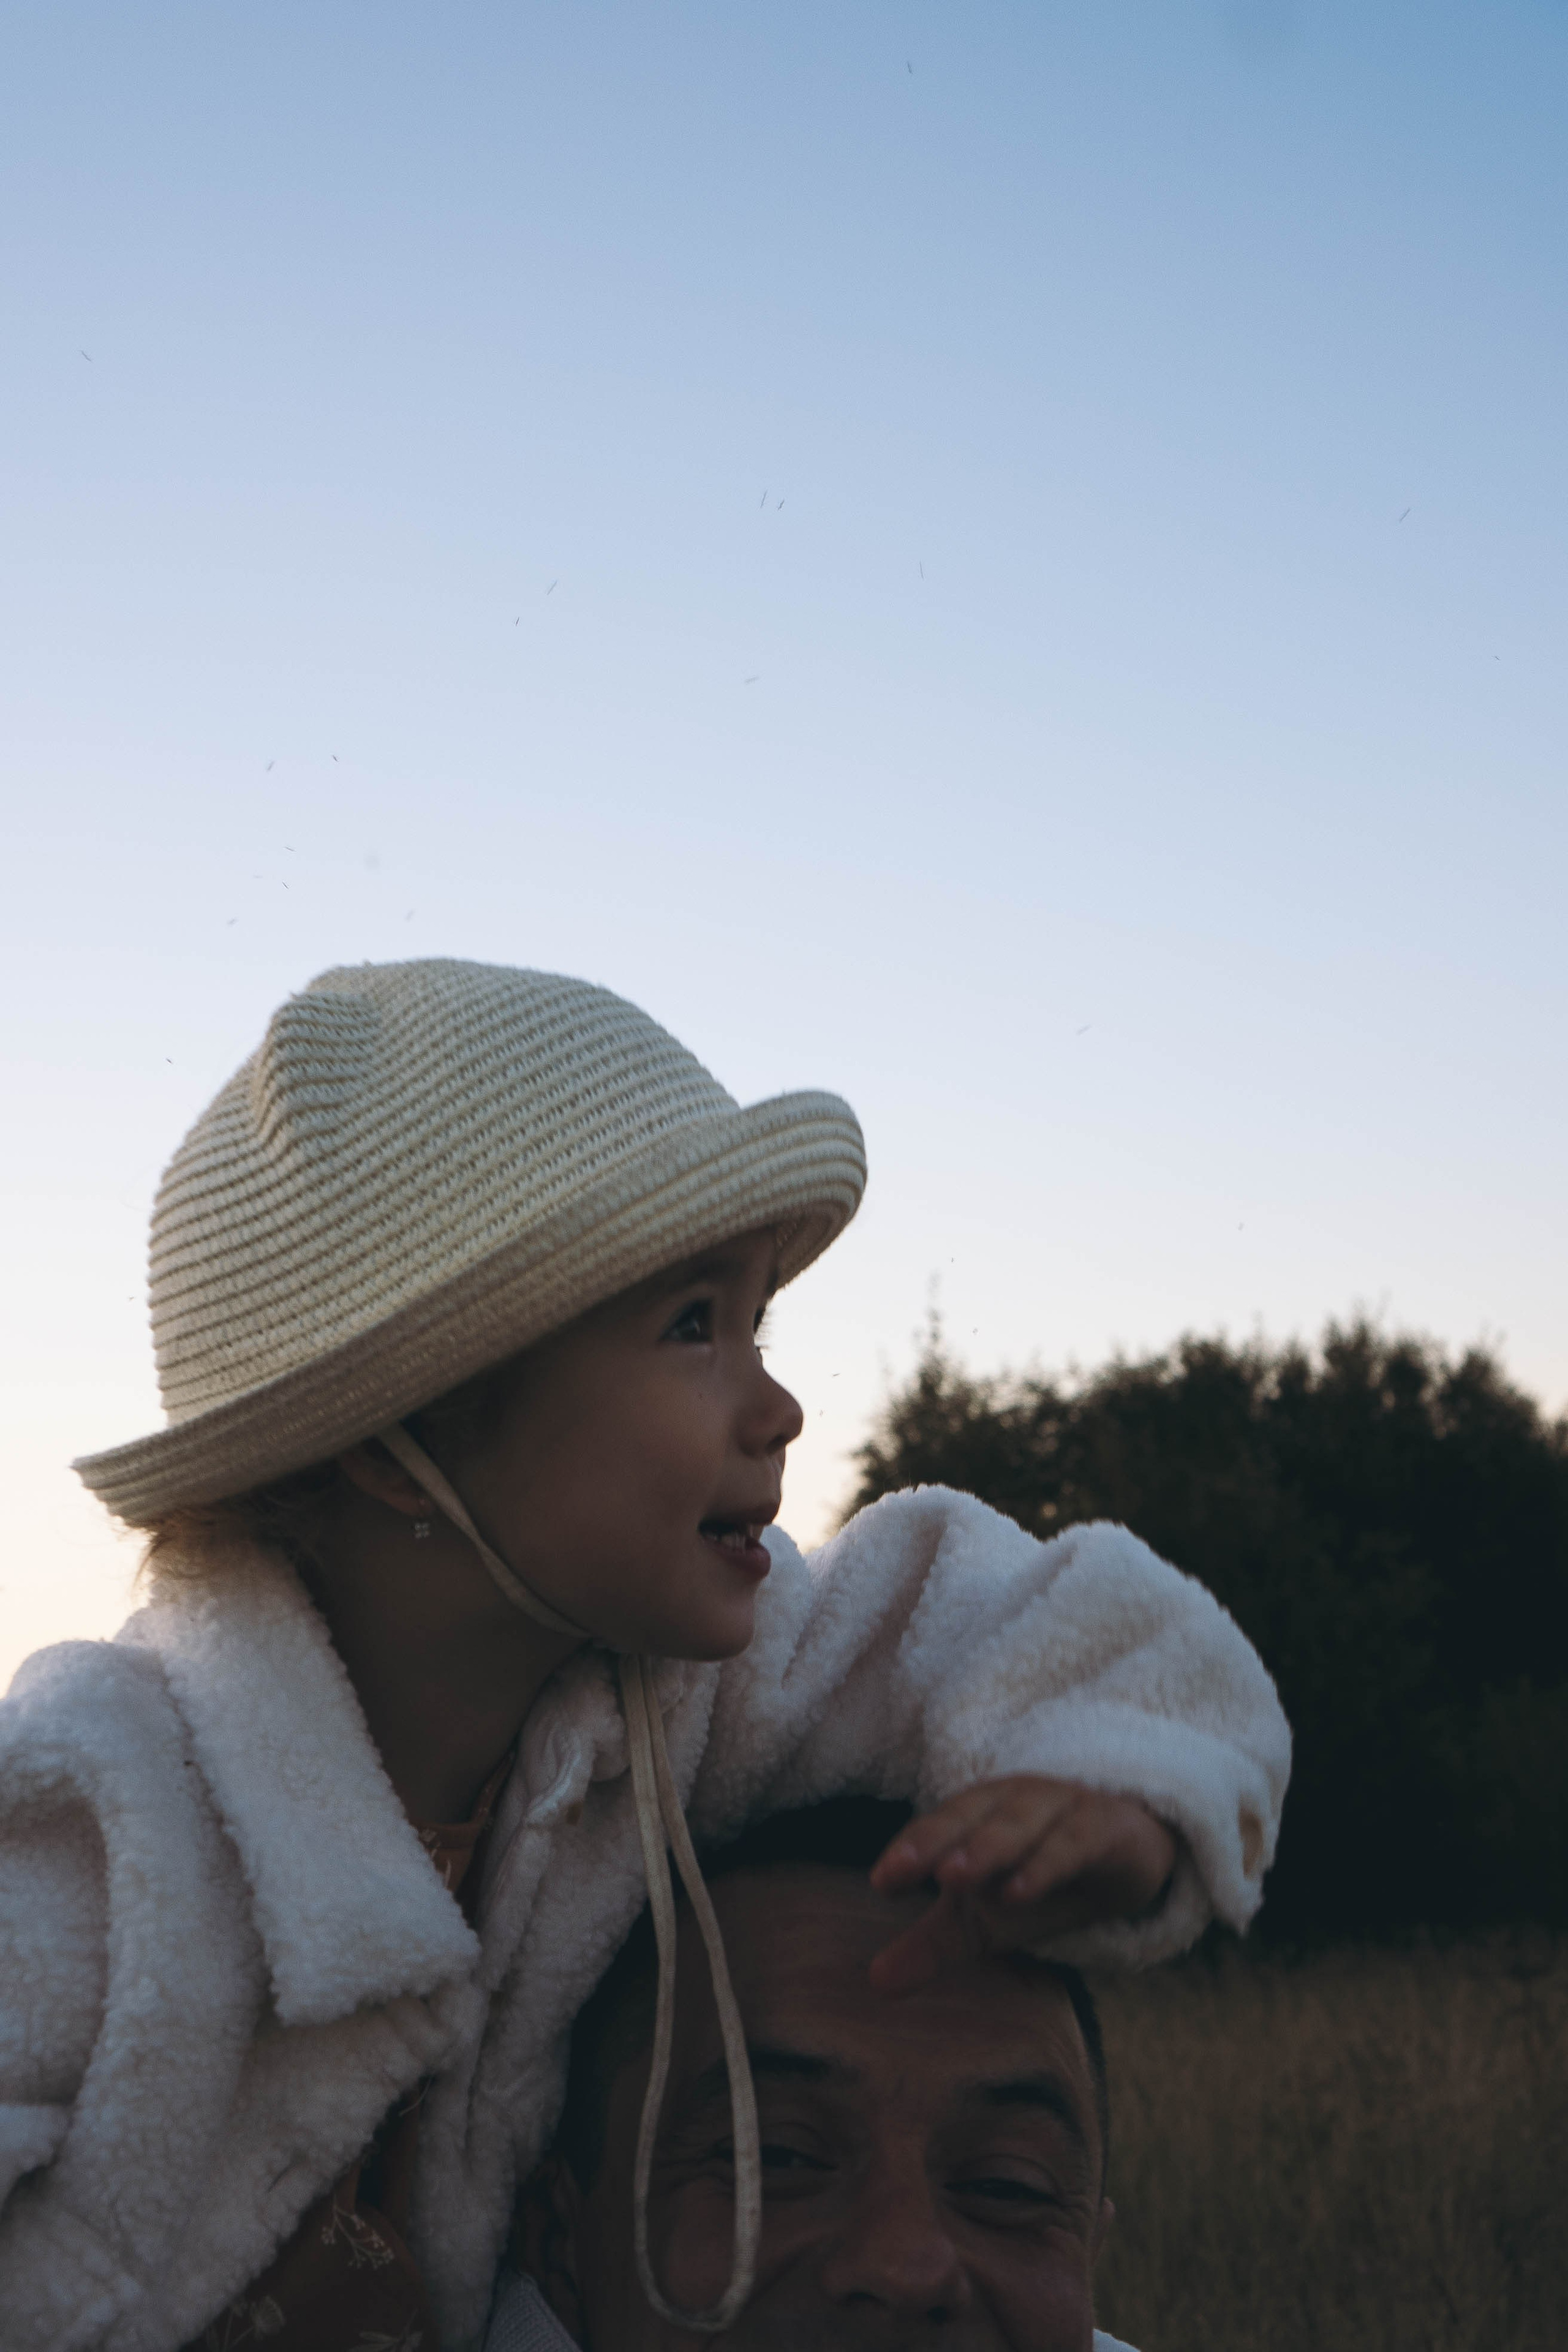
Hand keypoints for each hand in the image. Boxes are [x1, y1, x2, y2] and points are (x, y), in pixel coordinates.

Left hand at [866, 1775, 1177, 1994]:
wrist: (1131, 1855)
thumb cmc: (1041, 1877)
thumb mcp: (987, 1916)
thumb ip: (933, 1944)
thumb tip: (876, 1985)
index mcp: (979, 1813)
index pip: (938, 1827)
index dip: (911, 1849)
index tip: (882, 1881)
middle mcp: (1014, 1802)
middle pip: (969, 1816)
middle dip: (935, 1840)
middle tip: (903, 1870)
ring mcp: (1061, 1808)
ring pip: (1019, 1823)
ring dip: (986, 1847)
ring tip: (952, 1878)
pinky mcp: (1104, 1829)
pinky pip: (1071, 1843)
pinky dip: (1044, 1864)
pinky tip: (1018, 1892)